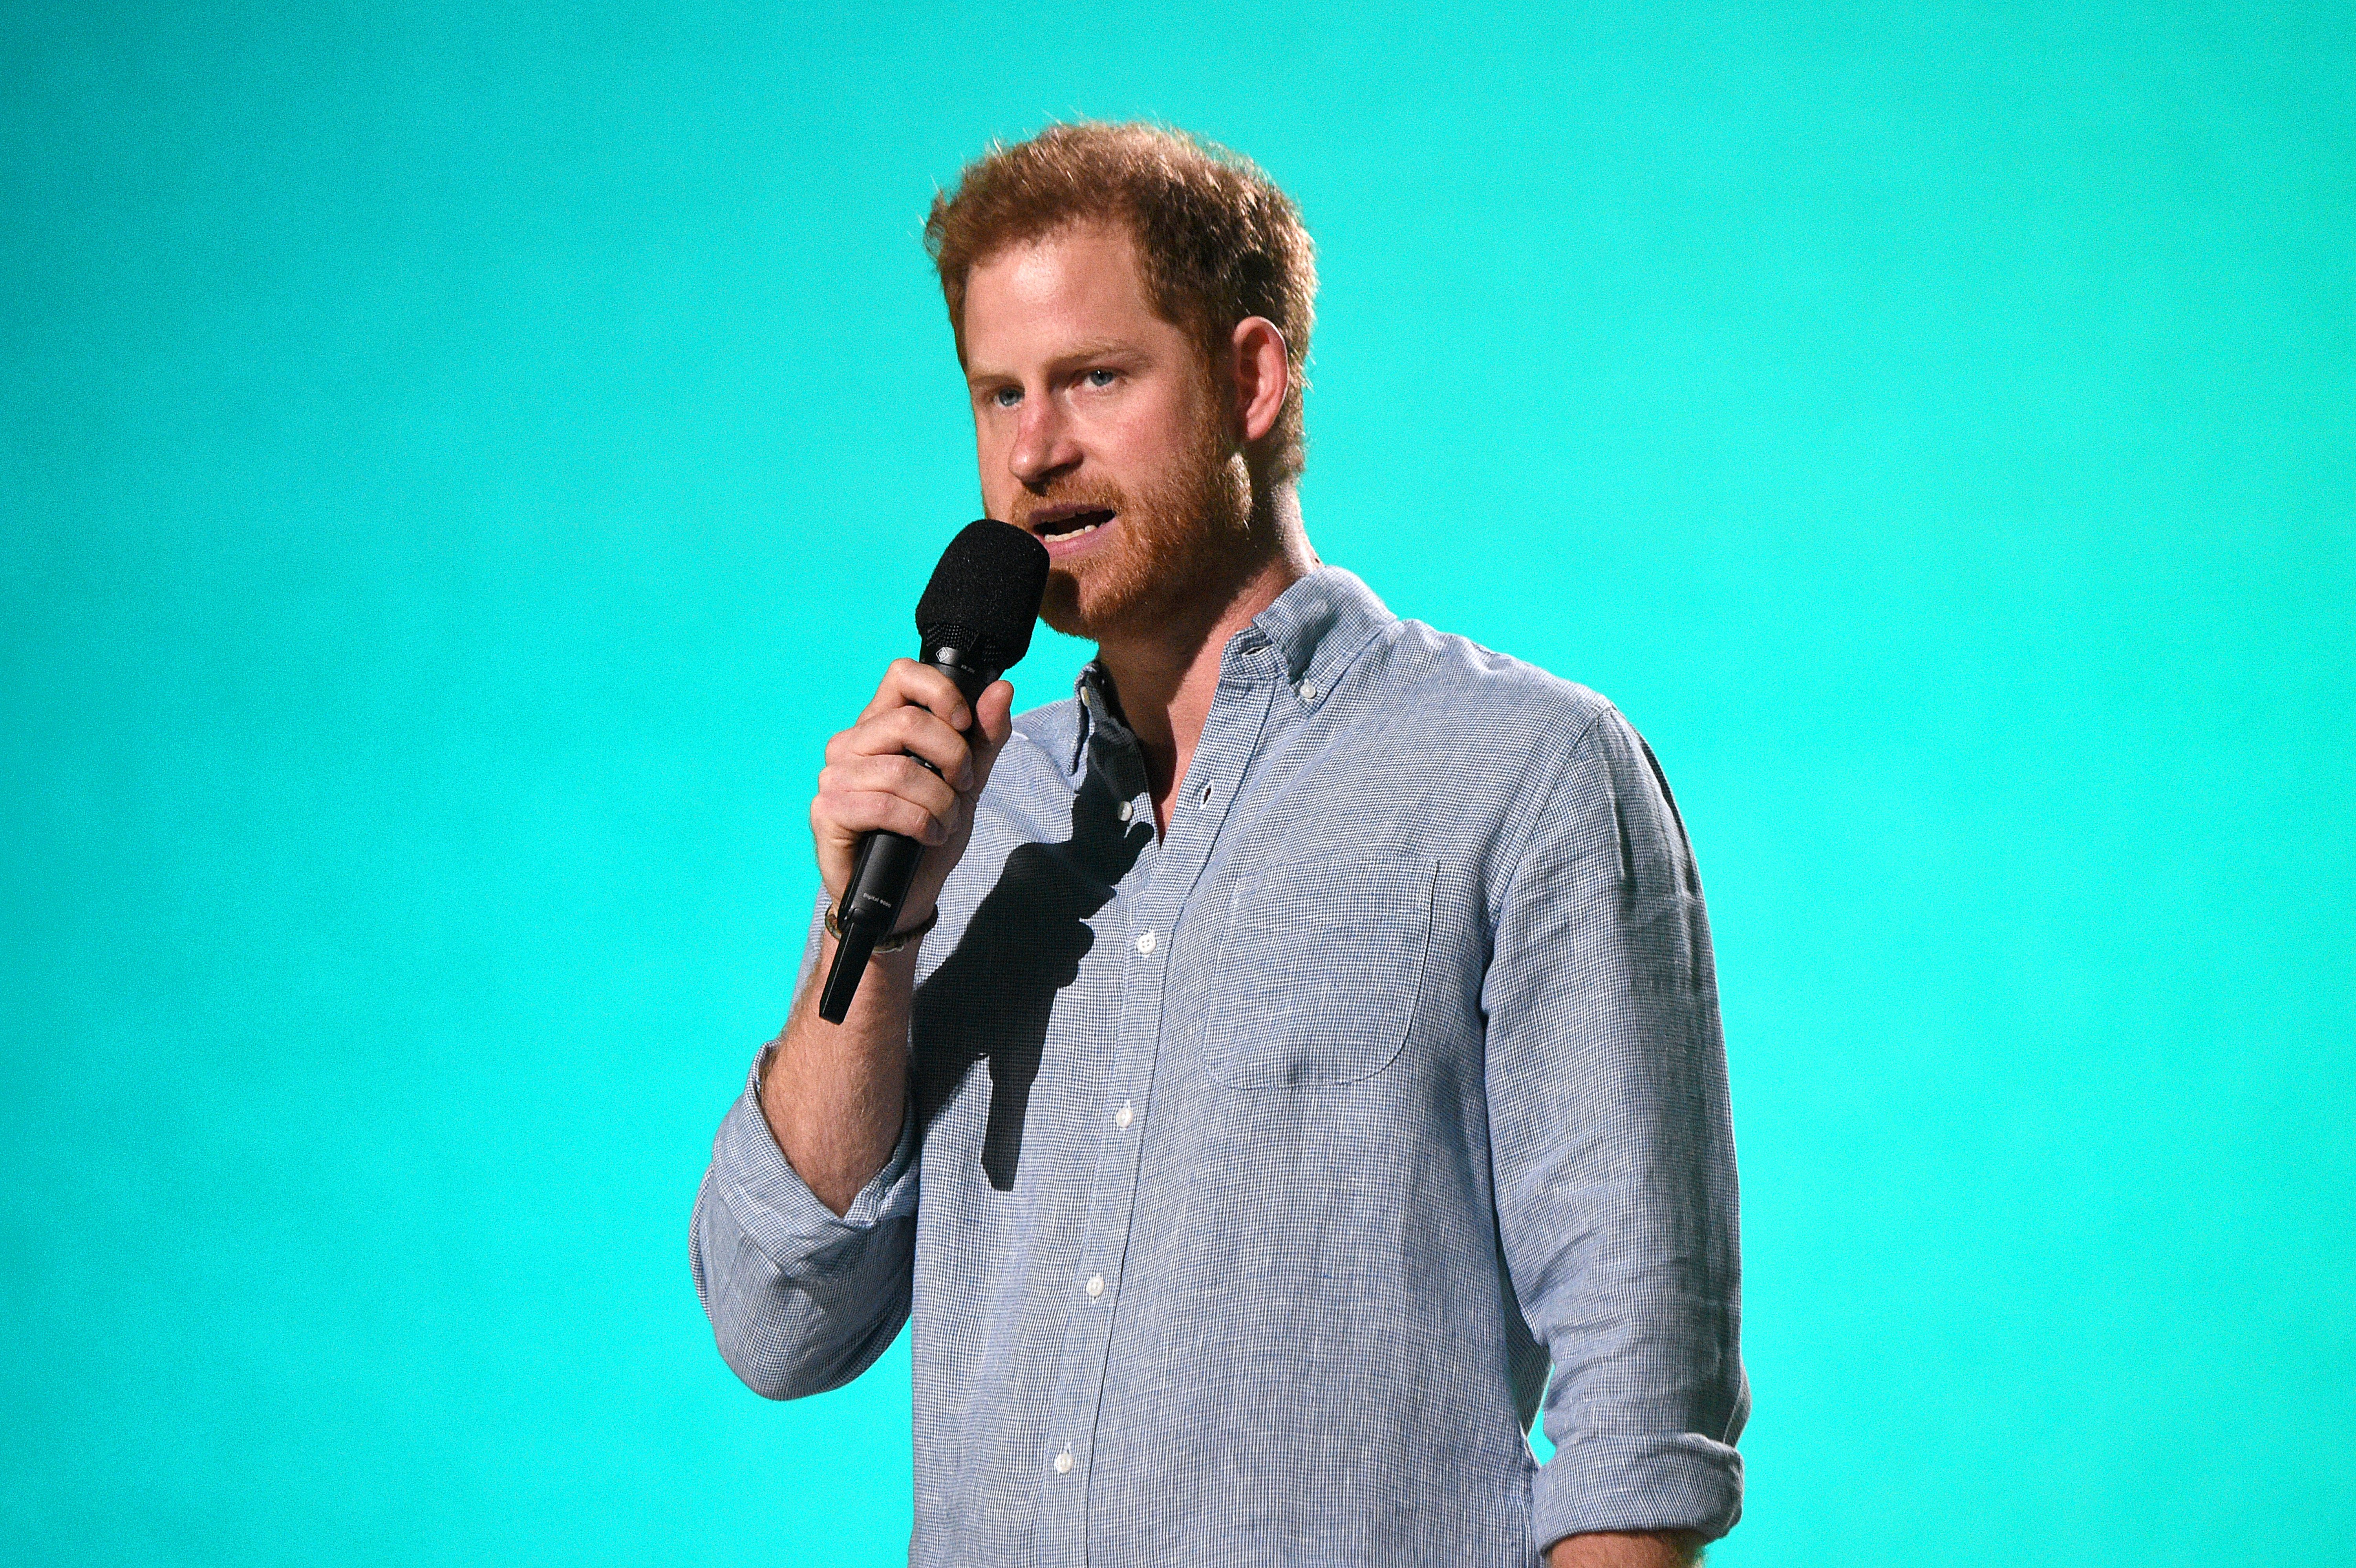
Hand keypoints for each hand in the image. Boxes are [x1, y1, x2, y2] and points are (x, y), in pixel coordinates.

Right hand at [811, 660, 1015, 928]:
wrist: (906, 895)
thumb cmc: (929, 833)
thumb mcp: (967, 782)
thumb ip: (983, 738)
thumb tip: (1001, 690)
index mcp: (880, 725)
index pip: (903, 674)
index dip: (941, 693)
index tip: (964, 726)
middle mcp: (851, 744)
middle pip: (909, 720)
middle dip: (953, 758)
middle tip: (961, 786)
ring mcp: (834, 777)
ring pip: (901, 770)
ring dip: (939, 802)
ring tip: (944, 822)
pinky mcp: (828, 812)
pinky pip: (883, 806)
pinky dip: (919, 823)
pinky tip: (927, 836)